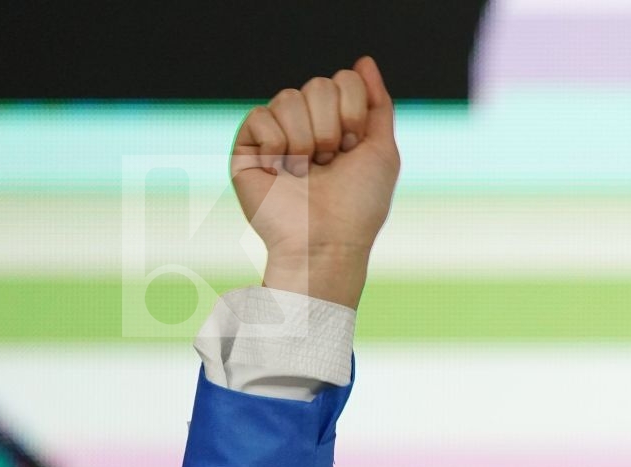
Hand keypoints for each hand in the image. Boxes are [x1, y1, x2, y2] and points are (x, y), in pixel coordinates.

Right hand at [230, 56, 400, 264]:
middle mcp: (308, 126)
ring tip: (305, 171)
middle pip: (317, 84)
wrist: (325, 240)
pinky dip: (276, 146)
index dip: (352, 111)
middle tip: (329, 161)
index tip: (354, 146)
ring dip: (305, 139)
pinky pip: (260, 115)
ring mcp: (277, 135)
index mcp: (339, 125)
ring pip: (288, 96)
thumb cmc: (358, 206)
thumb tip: (364, 62)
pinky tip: (279, 171)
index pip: (344, 81)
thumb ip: (377, 105)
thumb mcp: (382, 152)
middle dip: (330, 125)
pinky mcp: (248, 147)